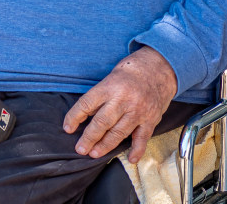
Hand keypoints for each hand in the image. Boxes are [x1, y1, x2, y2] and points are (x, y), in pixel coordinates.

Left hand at [63, 46, 178, 163]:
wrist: (158, 68)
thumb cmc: (129, 73)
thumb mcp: (110, 77)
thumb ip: (100, 96)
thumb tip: (86, 116)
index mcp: (109, 87)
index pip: (86, 104)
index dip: (74, 117)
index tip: (67, 128)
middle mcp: (123, 100)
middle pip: (102, 122)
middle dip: (89, 138)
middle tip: (80, 149)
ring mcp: (138, 111)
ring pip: (119, 133)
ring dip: (105, 145)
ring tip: (94, 154)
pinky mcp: (151, 119)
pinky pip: (142, 138)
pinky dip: (136, 150)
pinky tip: (130, 159)